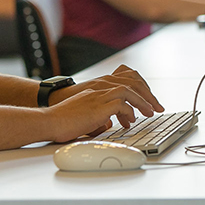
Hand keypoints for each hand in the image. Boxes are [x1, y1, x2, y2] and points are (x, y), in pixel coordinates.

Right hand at [44, 65, 163, 141]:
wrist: (48, 122)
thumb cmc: (62, 122)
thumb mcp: (85, 117)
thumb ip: (99, 117)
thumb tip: (109, 123)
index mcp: (96, 90)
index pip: (123, 81)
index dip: (138, 90)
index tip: (146, 103)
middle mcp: (98, 89)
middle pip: (130, 83)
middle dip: (146, 95)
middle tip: (156, 107)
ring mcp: (98, 96)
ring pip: (128, 91)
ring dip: (142, 102)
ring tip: (150, 113)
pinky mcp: (97, 107)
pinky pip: (121, 104)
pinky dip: (130, 112)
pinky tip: (131, 121)